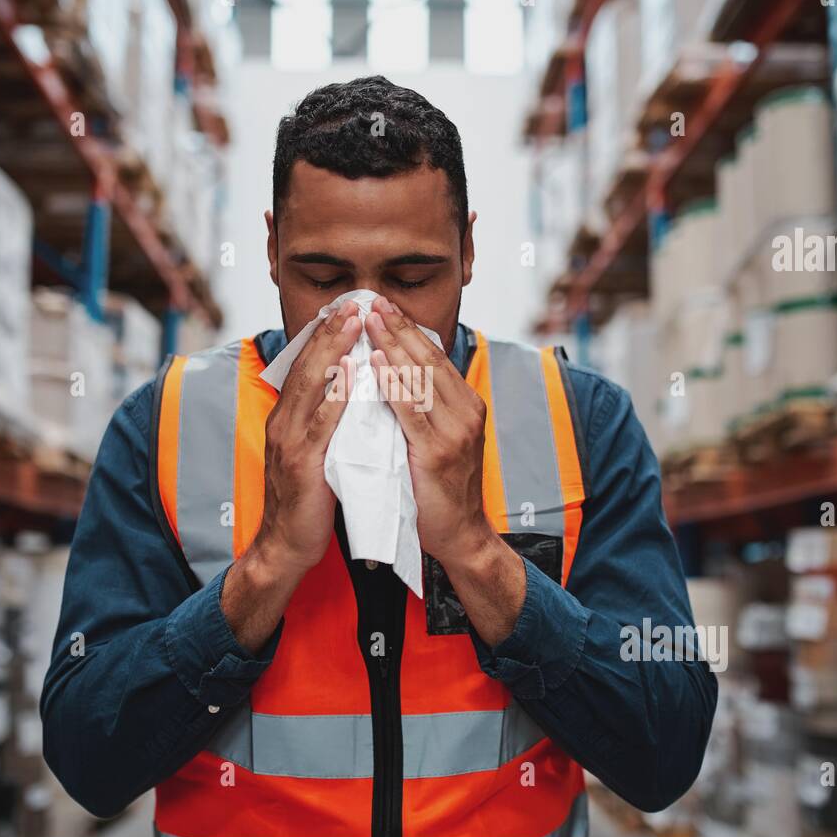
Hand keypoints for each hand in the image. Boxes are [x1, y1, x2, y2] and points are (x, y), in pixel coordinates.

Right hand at [252, 300, 360, 575]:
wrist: (286, 546)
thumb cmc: (308, 500)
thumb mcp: (314, 451)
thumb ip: (324, 422)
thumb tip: (348, 391)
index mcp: (287, 418)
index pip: (306, 367)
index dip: (324, 335)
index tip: (345, 308)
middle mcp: (283, 423)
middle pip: (307, 366)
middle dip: (330, 331)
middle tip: (354, 302)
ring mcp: (290, 442)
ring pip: (312, 386)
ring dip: (334, 351)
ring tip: (354, 323)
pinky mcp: (302, 463)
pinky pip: (322, 423)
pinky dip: (337, 395)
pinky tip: (352, 374)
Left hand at [364, 297, 524, 643]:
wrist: (460, 536)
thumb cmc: (442, 489)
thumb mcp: (439, 439)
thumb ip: (425, 409)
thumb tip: (398, 374)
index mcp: (466, 405)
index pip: (435, 357)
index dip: (408, 329)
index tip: (384, 305)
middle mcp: (466, 412)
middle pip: (428, 358)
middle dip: (399, 327)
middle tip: (373, 300)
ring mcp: (454, 431)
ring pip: (420, 377)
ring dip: (392, 344)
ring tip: (370, 319)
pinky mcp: (438, 451)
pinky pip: (411, 410)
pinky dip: (393, 382)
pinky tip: (377, 362)